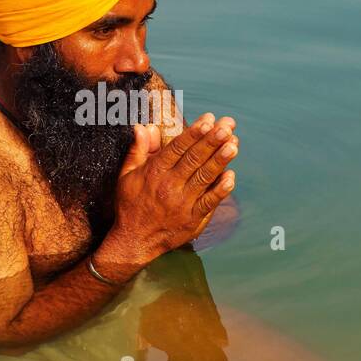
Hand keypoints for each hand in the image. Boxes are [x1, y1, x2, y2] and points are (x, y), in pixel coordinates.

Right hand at [96, 113, 238, 274]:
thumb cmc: (130, 205)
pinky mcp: (192, 219)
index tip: (208, 119)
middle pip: (194, 159)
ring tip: (233, 144)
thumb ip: (138, 150)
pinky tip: (231, 176)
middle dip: (212, 140)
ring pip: (204, 177)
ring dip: (220, 160)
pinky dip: (220, 190)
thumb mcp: (126, 175)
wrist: (134, 241)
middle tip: (227, 125)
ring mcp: (182, 203)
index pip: (177, 148)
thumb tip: (144, 126)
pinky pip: (209, 203)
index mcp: (154, 172)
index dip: (194, 132)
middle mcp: (169, 185)